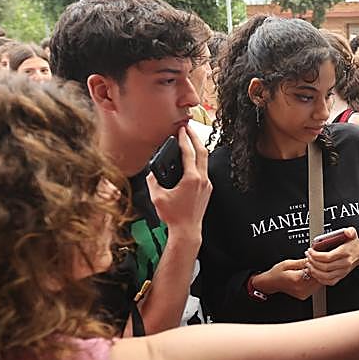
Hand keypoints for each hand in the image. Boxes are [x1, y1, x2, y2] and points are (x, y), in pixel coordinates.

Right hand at [146, 121, 210, 241]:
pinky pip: (204, 170)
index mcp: (192, 178)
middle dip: (195, 137)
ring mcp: (207, 184)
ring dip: (197, 149)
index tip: (180, 130)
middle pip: (202, 151)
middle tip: (188, 128)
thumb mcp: (158, 197)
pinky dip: (198, 161)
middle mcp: (202, 179)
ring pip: (205, 161)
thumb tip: (151, 173)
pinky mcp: (207, 189)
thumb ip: (153, 181)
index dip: (183, 139)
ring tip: (190, 141)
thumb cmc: (174, 216)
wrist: (187, 230)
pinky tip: (191, 161)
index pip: (188, 153)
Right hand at [255, 259, 318, 300]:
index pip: (314, 271)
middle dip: (318, 270)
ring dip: (318, 276)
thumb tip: (312, 258)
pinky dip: (315, 281)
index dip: (316, 264)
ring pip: (319, 284)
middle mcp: (301, 288)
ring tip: (311, 270)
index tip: (313, 260)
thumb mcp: (288, 263)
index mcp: (296, 279)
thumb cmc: (277, 273)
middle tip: (313, 264)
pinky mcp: (305, 295)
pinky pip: (316, 288)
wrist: (272, 283)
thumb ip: (301, 261)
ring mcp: (303, 293)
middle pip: (318, 278)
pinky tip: (310, 277)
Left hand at [305, 230, 358, 286]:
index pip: (328, 257)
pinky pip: (330, 281)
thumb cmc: (354, 244)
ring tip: (309, 264)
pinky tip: (315, 273)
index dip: (316, 255)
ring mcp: (343, 271)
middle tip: (308, 256)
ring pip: (326, 276)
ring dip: (314, 271)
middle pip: (325, 267)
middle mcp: (344, 263)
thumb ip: (350, 231)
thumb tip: (347, 232)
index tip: (310, 251)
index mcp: (345, 253)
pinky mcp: (341, 276)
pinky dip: (320, 279)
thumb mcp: (353, 234)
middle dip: (313, 262)